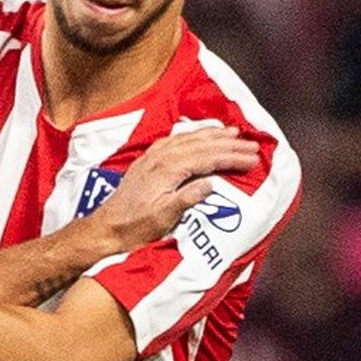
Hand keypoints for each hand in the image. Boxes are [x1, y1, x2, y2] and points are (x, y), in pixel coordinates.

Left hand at [92, 126, 258, 249]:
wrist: (107, 228)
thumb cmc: (136, 226)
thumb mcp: (165, 217)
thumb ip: (188, 198)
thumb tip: (211, 183)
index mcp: (169, 168)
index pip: (209, 157)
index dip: (233, 157)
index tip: (253, 159)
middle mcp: (161, 156)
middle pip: (202, 144)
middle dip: (230, 143)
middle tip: (253, 145)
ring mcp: (153, 156)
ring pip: (189, 138)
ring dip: (213, 134)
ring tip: (233, 132)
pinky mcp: (147, 160)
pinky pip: (176, 140)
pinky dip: (193, 135)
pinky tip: (199, 136)